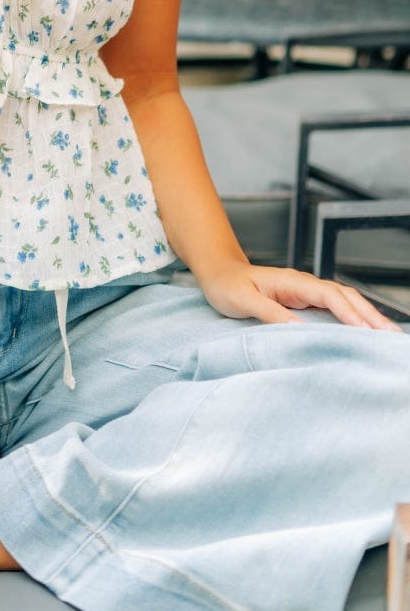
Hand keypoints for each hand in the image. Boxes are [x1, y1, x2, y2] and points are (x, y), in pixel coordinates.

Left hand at [200, 260, 401, 330]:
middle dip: (369, 314)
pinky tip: (364, 331)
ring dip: (366, 316)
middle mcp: (304, 285)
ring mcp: (306, 293)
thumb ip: (268, 312)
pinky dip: (353, 318)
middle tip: (391, 336)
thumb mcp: (242, 300)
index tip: (366, 331)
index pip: (329, 295)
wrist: (219, 274)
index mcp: (292, 281)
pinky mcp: (304, 302)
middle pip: (345, 296)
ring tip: (387, 335)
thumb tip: (298, 329)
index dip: (349, 312)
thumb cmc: (227, 286)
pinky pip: (335, 309)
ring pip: (344, 301)